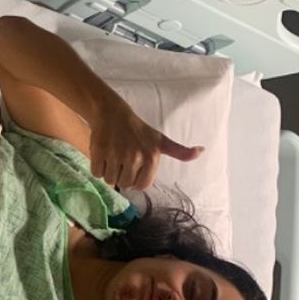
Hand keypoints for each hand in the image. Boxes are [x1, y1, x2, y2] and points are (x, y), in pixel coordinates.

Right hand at [89, 101, 203, 189]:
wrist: (112, 113)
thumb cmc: (138, 130)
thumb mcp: (161, 140)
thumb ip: (180, 151)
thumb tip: (201, 151)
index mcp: (151, 157)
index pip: (141, 186)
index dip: (136, 180)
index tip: (133, 169)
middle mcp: (134, 157)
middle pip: (124, 184)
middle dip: (121, 176)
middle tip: (121, 162)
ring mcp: (116, 155)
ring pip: (109, 180)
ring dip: (109, 172)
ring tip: (112, 158)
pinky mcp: (99, 152)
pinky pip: (96, 173)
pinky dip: (97, 168)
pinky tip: (103, 156)